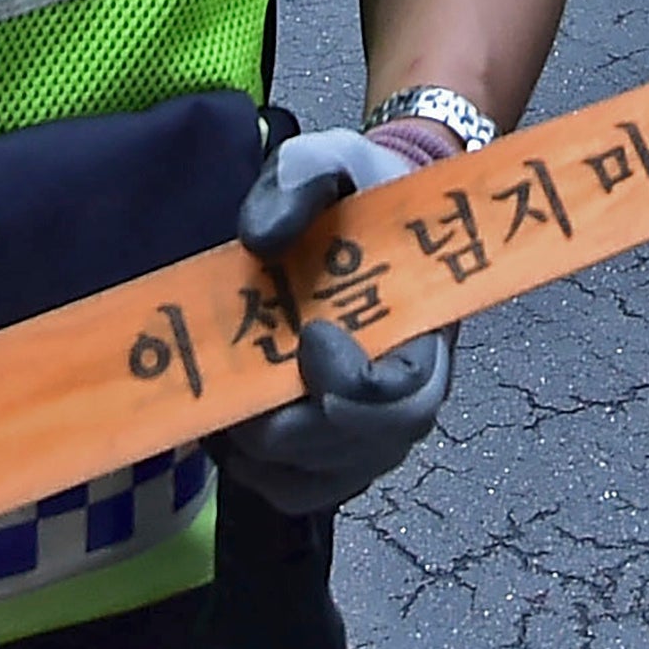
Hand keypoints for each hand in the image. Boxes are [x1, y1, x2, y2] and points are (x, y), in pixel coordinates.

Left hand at [220, 130, 454, 517]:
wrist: (360, 214)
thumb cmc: (354, 191)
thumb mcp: (330, 160)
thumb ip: (300, 180)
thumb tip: (260, 240)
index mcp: (426, 331)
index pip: (409, 396)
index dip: (358, 386)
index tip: (311, 337)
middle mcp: (409, 396)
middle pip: (365, 450)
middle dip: (298, 430)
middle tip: (244, 397)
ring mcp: (370, 431)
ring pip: (324, 480)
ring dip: (265, 455)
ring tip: (223, 409)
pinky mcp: (329, 450)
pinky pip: (295, 488)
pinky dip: (253, 470)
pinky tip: (223, 426)